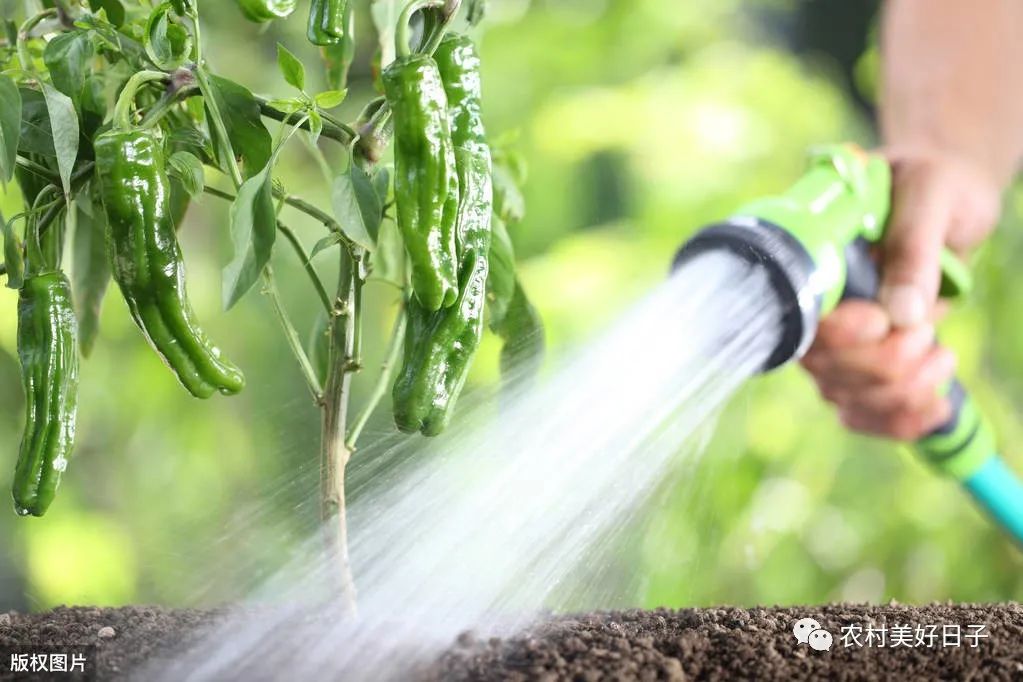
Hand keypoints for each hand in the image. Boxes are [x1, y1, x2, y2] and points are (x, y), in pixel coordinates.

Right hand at [800, 150, 1001, 439]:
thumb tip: (903, 314)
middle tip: (929, 329)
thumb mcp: (929, 193)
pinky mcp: (864, 363)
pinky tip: (934, 410)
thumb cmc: (932, 180)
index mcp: (812, 259)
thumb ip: (913, 247)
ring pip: (846, 396)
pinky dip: (899, 421)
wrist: (949, 194)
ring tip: (942, 355)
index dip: (838, 335)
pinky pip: (865, 412)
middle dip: (886, 364)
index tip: (881, 321)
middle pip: (825, 368)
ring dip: (900, 391)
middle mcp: (814, 304)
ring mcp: (837, 338)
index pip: (804, 317)